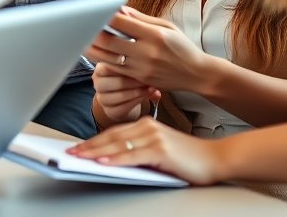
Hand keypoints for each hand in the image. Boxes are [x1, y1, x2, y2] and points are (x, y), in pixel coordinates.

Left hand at [67, 117, 224, 184]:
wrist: (216, 159)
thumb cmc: (188, 158)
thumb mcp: (159, 150)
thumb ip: (138, 150)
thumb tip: (111, 158)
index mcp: (146, 125)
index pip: (112, 132)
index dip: (93, 140)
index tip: (77, 147)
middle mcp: (148, 127)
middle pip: (111, 137)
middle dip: (89, 146)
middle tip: (71, 152)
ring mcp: (154, 137)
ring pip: (118, 145)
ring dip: (96, 152)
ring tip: (80, 157)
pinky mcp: (161, 149)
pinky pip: (133, 155)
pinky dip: (116, 159)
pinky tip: (104, 162)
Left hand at [85, 8, 208, 93]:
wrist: (197, 74)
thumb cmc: (182, 47)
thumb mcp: (166, 27)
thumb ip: (141, 19)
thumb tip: (120, 10)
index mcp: (155, 35)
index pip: (124, 24)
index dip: (106, 16)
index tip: (94, 10)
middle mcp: (147, 52)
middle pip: (112, 42)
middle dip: (93, 33)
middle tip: (80, 26)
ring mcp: (142, 68)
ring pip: (110, 58)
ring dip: (93, 49)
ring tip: (80, 39)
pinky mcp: (139, 78)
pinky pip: (116, 69)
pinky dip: (103, 60)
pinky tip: (94, 53)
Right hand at [92, 60, 159, 122]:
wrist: (119, 100)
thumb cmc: (124, 80)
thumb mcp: (126, 72)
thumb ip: (136, 70)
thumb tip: (151, 73)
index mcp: (99, 71)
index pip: (108, 68)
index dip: (125, 68)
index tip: (141, 67)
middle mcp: (98, 84)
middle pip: (117, 82)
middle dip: (136, 81)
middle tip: (150, 79)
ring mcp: (102, 99)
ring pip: (122, 95)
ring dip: (139, 92)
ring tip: (151, 88)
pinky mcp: (110, 111)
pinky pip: (125, 107)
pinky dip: (138, 101)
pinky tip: (147, 96)